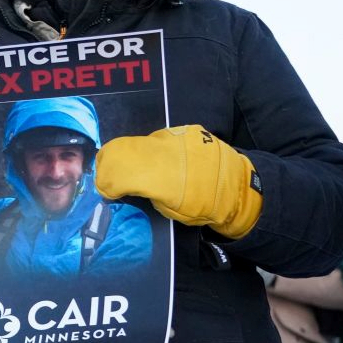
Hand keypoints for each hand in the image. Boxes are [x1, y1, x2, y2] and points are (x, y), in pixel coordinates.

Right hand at [95, 125, 262, 238]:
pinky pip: (156, 140)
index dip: (106, 182)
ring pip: (137, 143)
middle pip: (119, 150)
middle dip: (108, 164)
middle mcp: (161, 152)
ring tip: (133, 170)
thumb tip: (125, 187)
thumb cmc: (203, 206)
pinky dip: (150, 151)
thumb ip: (144, 194)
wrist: (237, 187)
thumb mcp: (169, 210)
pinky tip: (157, 162)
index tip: (106, 191)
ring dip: (129, 156)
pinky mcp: (183, 131)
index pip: (117, 173)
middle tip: (110, 178)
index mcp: (158, 178)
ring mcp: (173, 138)